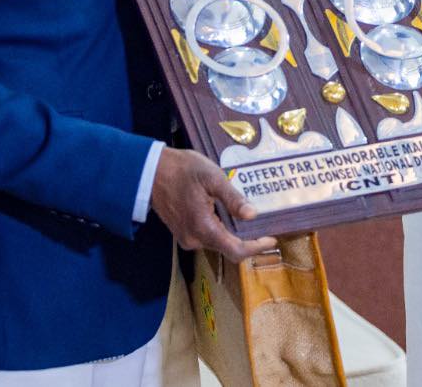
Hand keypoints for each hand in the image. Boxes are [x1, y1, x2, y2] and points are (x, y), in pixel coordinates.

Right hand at [150, 147, 276, 261]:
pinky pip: (207, 236)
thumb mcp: (211, 178)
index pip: (235, 251)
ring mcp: (187, 238)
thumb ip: (232, 198)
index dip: (256, 248)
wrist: (150, 171)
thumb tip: (252, 215)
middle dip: (248, 240)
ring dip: (234, 234)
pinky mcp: (183, 232)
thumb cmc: (182, 170)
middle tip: (265, 226)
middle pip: (228, 248)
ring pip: (218, 242)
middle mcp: (195, 240)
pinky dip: (221, 229)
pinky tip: (229, 214)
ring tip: (249, 217)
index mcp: (203, 228)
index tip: (271, 238)